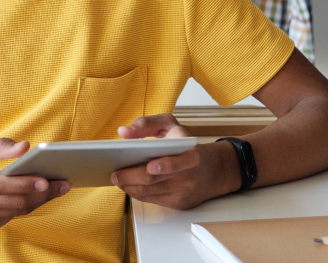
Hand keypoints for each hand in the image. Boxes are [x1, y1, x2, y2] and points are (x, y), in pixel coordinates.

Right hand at [0, 138, 69, 230]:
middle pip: (13, 201)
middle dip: (42, 194)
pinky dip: (28, 206)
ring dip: (40, 200)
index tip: (45, 180)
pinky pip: (13, 216)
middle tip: (64, 183)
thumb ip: (1, 146)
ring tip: (59, 188)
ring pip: (17, 211)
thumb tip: (26, 147)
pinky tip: (41, 195)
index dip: (23, 184)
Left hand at [111, 114, 233, 209]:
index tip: (150, 166)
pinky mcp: (178, 203)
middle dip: (131, 177)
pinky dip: (136, 193)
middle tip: (115, 173)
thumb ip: (146, 123)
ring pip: (149, 193)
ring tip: (117, 178)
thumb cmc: (186, 145)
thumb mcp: (170, 125)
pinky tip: (128, 185)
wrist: (212, 170)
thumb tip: (124, 132)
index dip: (166, 165)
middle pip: (154, 180)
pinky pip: (151, 200)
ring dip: (129, 187)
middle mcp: (189, 175)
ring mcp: (183, 192)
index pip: (179, 163)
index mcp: (191, 154)